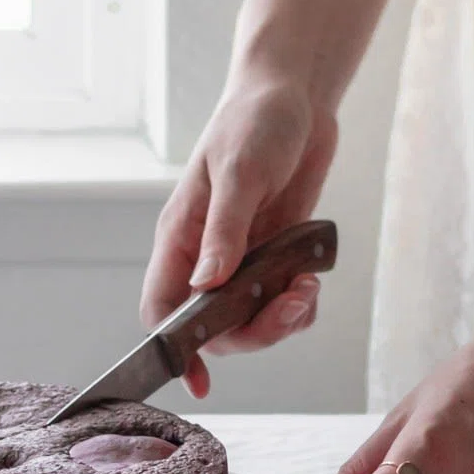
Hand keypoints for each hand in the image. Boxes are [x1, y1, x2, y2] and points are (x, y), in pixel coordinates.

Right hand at [141, 76, 337, 397]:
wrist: (296, 96)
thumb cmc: (255, 122)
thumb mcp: (239, 172)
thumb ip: (224, 230)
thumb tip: (205, 284)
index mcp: (180, 237)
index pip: (161, 308)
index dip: (174, 348)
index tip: (199, 377)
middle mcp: (205, 255)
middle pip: (213, 327)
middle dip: (252, 331)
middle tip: (290, 306)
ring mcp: (241, 258)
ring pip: (251, 321)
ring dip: (282, 319)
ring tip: (307, 288)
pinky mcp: (275, 255)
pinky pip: (281, 301)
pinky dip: (299, 303)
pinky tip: (312, 278)